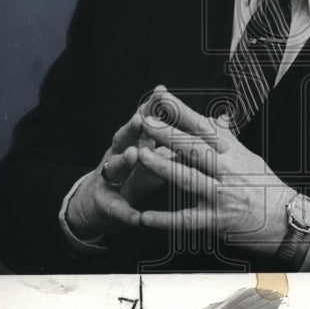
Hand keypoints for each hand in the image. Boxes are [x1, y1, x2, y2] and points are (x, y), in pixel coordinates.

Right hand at [65, 89, 175, 240]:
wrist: (101, 206)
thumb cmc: (135, 175)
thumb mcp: (155, 156)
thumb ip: (177, 141)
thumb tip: (208, 123)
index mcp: (132, 143)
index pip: (142, 122)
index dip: (151, 107)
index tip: (161, 91)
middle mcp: (117, 156)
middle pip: (122, 138)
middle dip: (131, 128)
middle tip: (140, 118)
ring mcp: (109, 180)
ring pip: (114, 168)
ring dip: (123, 161)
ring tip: (134, 154)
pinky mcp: (106, 206)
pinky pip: (116, 209)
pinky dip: (125, 212)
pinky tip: (135, 217)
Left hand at [135, 89, 296, 257]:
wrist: (286, 220)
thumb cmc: (265, 186)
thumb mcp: (249, 157)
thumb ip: (227, 139)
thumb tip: (215, 117)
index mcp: (233, 152)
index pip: (205, 128)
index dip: (183, 112)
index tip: (162, 98)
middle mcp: (228, 171)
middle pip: (195, 149)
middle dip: (168, 134)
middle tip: (144, 121)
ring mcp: (222, 196)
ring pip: (189, 179)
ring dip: (163, 167)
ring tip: (141, 156)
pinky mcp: (217, 221)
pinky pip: (187, 220)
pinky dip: (165, 220)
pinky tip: (144, 217)